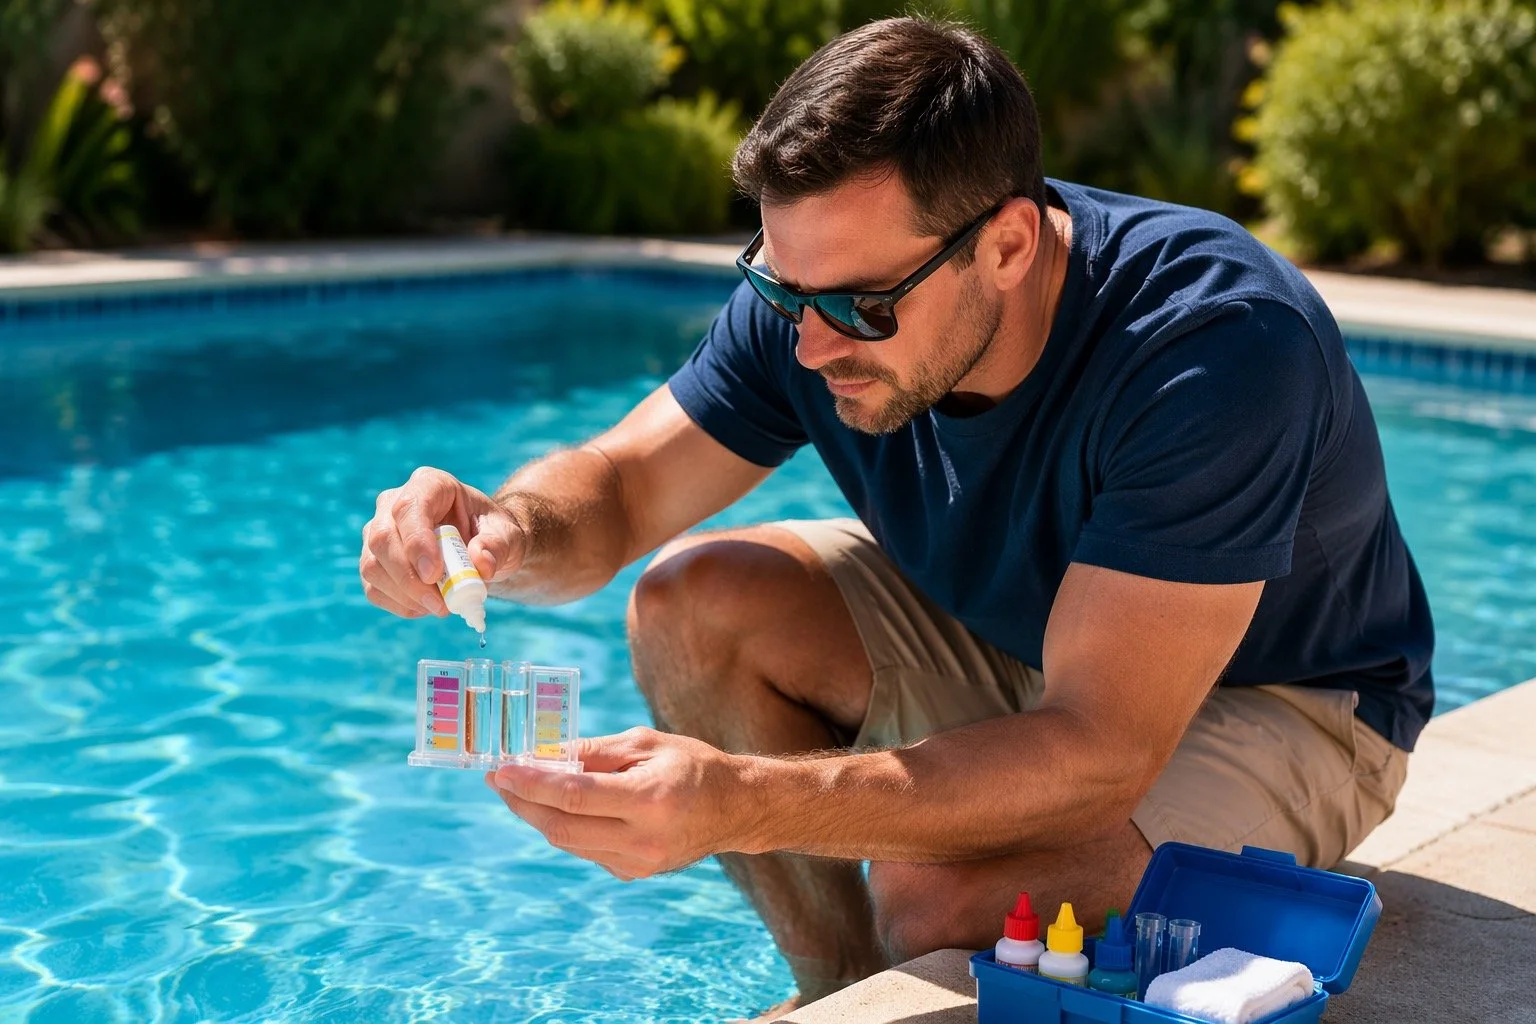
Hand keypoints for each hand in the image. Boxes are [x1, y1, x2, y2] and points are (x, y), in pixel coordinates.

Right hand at [359, 466, 526, 617]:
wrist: (482, 547)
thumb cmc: (492, 534)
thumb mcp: (507, 535)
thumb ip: (498, 546)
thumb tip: (481, 564)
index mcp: (429, 484)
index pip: (409, 507)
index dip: (416, 542)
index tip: (433, 574)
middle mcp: (394, 503)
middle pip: (382, 537)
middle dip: (408, 577)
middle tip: (441, 604)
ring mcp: (378, 532)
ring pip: (372, 565)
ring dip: (405, 595)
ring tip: (441, 607)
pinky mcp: (375, 561)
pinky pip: (374, 587)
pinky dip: (400, 604)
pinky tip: (426, 607)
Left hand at [486, 727, 757, 880]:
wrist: (735, 809)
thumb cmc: (691, 765)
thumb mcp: (645, 743)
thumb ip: (592, 751)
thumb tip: (542, 754)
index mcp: (650, 800)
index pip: (574, 794)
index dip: (532, 782)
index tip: (502, 768)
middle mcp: (643, 839)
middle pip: (562, 826)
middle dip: (523, 802)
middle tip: (499, 778)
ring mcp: (638, 863)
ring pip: (568, 842)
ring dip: (537, 816)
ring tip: (519, 788)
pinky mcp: (634, 873)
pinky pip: (585, 849)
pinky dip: (564, 826)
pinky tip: (557, 806)